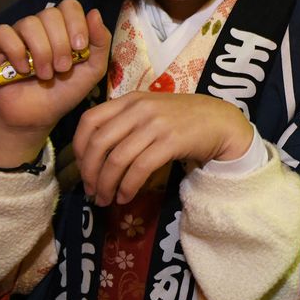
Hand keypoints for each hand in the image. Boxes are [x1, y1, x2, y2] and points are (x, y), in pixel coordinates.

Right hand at [0, 4, 110, 167]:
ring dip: (42, 52)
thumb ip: (100, 42)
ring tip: (46, 75)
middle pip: (50, 13)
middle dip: (60, 44)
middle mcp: (41, 26)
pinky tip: (24, 71)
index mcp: (64, 27)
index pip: (69, 6)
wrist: (38, 116)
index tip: (80, 48)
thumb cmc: (65, 91)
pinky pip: (4, 33)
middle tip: (62, 68)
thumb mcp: (92, 70)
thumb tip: (95, 12)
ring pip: (30, 23)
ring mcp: (18, 33)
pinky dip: (17, 53)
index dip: (76, 23)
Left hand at [73, 92, 255, 205]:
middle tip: (91, 191)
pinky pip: (140, 168)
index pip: (89, 120)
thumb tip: (94, 153)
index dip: (78, 148)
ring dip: (107, 185)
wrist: (220, 121)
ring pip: (117, 159)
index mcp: (129, 100)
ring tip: (106, 199)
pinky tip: (126, 197)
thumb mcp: (150, 111)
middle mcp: (139, 109)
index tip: (81, 168)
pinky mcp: (171, 142)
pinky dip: (128, 187)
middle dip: (90, 172)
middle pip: (99, 143)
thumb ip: (125, 122)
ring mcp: (156, 124)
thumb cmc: (183, 119)